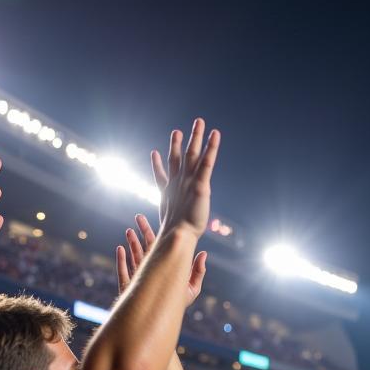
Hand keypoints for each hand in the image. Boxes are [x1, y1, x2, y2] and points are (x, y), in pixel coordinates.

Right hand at [116, 213, 205, 302]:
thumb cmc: (176, 306)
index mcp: (164, 267)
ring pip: (134, 257)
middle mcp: (151, 270)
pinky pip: (123, 272)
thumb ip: (197, 272)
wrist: (160, 323)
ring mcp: (139, 278)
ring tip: (129, 230)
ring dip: (132, 243)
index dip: (159, 234)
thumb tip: (204, 254)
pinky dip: (121, 261)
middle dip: (142, 232)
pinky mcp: (130, 288)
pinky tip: (120, 249)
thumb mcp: (192, 290)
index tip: (159, 221)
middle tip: (138, 217)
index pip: (161, 247)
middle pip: (146, 247)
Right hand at [150, 119, 220, 241]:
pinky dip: (212, 147)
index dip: (157, 165)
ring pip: (192, 154)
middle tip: (177, 130)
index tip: (153, 153)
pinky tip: (215, 135)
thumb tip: (167, 246)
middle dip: (177, 143)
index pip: (162, 176)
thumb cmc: (175, 237)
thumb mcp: (170, 231)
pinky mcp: (201, 184)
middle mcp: (178, 183)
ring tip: (198, 123)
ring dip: (194, 138)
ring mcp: (188, 181)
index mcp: (169, 193)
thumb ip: (169, 230)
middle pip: (177, 158)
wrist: (179, 234)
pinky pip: (207, 161)